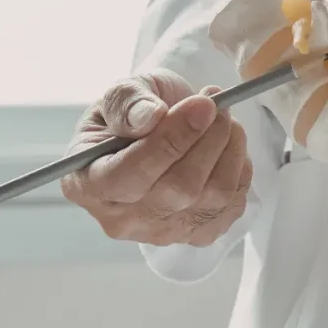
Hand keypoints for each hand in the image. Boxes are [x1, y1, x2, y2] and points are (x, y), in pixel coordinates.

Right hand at [62, 70, 251, 246]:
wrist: (157, 129)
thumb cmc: (134, 112)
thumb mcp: (122, 93)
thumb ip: (128, 102)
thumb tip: (150, 117)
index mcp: (88, 184)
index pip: (130, 176)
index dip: (171, 141)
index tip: (201, 106)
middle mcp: (121, 219)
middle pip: (178, 190)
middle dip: (208, 140)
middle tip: (216, 106)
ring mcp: (162, 232)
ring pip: (212, 196)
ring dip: (229, 150)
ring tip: (224, 119)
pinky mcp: (197, 234)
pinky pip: (232, 205)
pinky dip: (239, 169)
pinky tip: (227, 147)